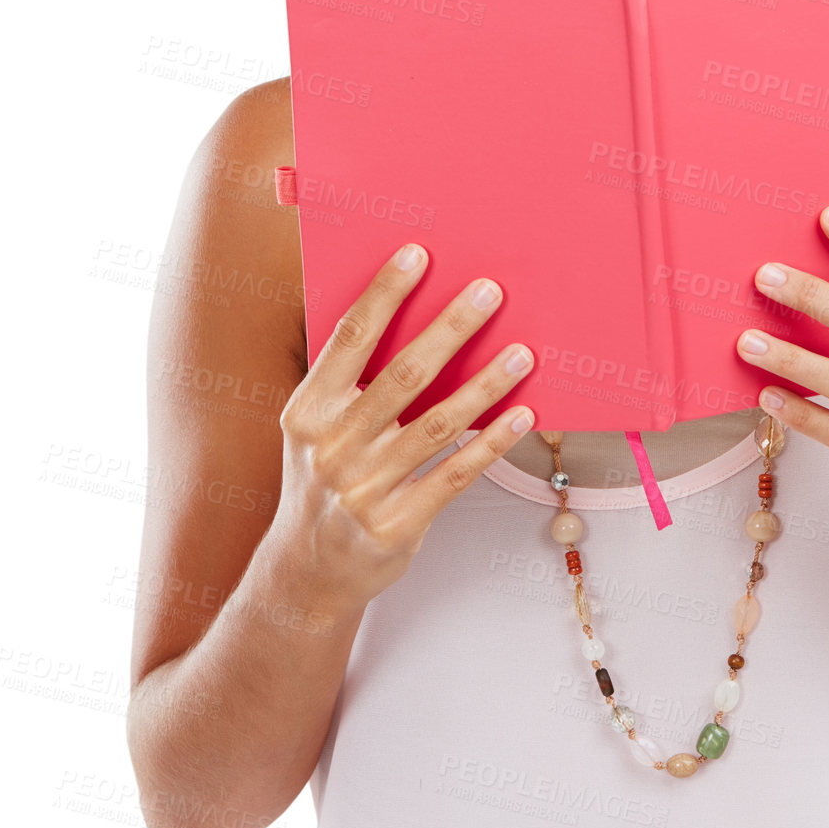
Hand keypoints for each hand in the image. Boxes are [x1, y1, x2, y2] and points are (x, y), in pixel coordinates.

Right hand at [270, 244, 535, 607]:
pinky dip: (491, 443)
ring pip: (437, 424)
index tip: (417, 254)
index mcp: (308, 410)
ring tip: (522, 353)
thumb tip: (415, 317)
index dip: (384, 293)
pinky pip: (455, 475)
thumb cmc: (324, 481)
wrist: (306, 573)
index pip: (350, 338)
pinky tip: (522, 416)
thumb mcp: (317, 430)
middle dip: (450, 327)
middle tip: (489, 291)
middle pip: (402, 375)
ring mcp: (363, 490)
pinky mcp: (396, 526)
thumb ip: (351, 384)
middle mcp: (332, 447)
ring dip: (485, 384)